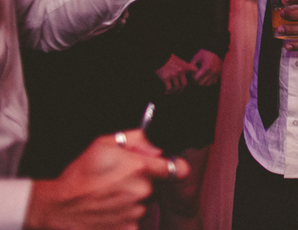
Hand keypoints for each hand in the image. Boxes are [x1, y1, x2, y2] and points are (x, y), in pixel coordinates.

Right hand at [25, 129, 187, 229]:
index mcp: (140, 168)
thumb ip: (137, 139)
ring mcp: (136, 212)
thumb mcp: (104, 144)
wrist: (58, 208)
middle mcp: (142, 191)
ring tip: (111, 197)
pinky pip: (135, 221)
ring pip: (145, 204)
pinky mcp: (128, 229)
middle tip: (121, 182)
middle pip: (156, 186)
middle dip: (144, 183)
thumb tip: (157, 146)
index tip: (171, 169)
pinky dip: (125, 217)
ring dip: (134, 201)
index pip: (176, 168)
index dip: (174, 168)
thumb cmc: (79, 175)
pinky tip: (109, 211)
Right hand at [155, 54, 196, 94]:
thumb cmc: (168, 59)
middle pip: (184, 84)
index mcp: (184, 66)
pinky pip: (169, 88)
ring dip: (174, 92)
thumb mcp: (179, 60)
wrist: (158, 56)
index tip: (192, 82)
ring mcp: (173, 74)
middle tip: (178, 91)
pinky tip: (166, 92)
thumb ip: (185, 66)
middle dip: (181, 89)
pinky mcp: (166, 77)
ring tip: (171, 92)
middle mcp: (180, 70)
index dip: (195, 77)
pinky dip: (168, 92)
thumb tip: (193, 70)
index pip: (194, 71)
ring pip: (177, 87)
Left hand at [189, 49, 222, 86]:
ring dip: (202, 82)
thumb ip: (191, 66)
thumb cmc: (205, 53)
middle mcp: (213, 71)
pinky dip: (208, 82)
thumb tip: (189, 73)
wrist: (216, 50)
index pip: (196, 79)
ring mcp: (217, 73)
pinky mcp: (219, 74)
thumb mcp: (196, 57)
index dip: (192, 77)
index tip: (192, 73)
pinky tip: (205, 77)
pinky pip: (212, 82)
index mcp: (207, 67)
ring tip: (200, 77)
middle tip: (195, 76)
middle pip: (201, 83)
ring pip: (207, 84)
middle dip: (197, 81)